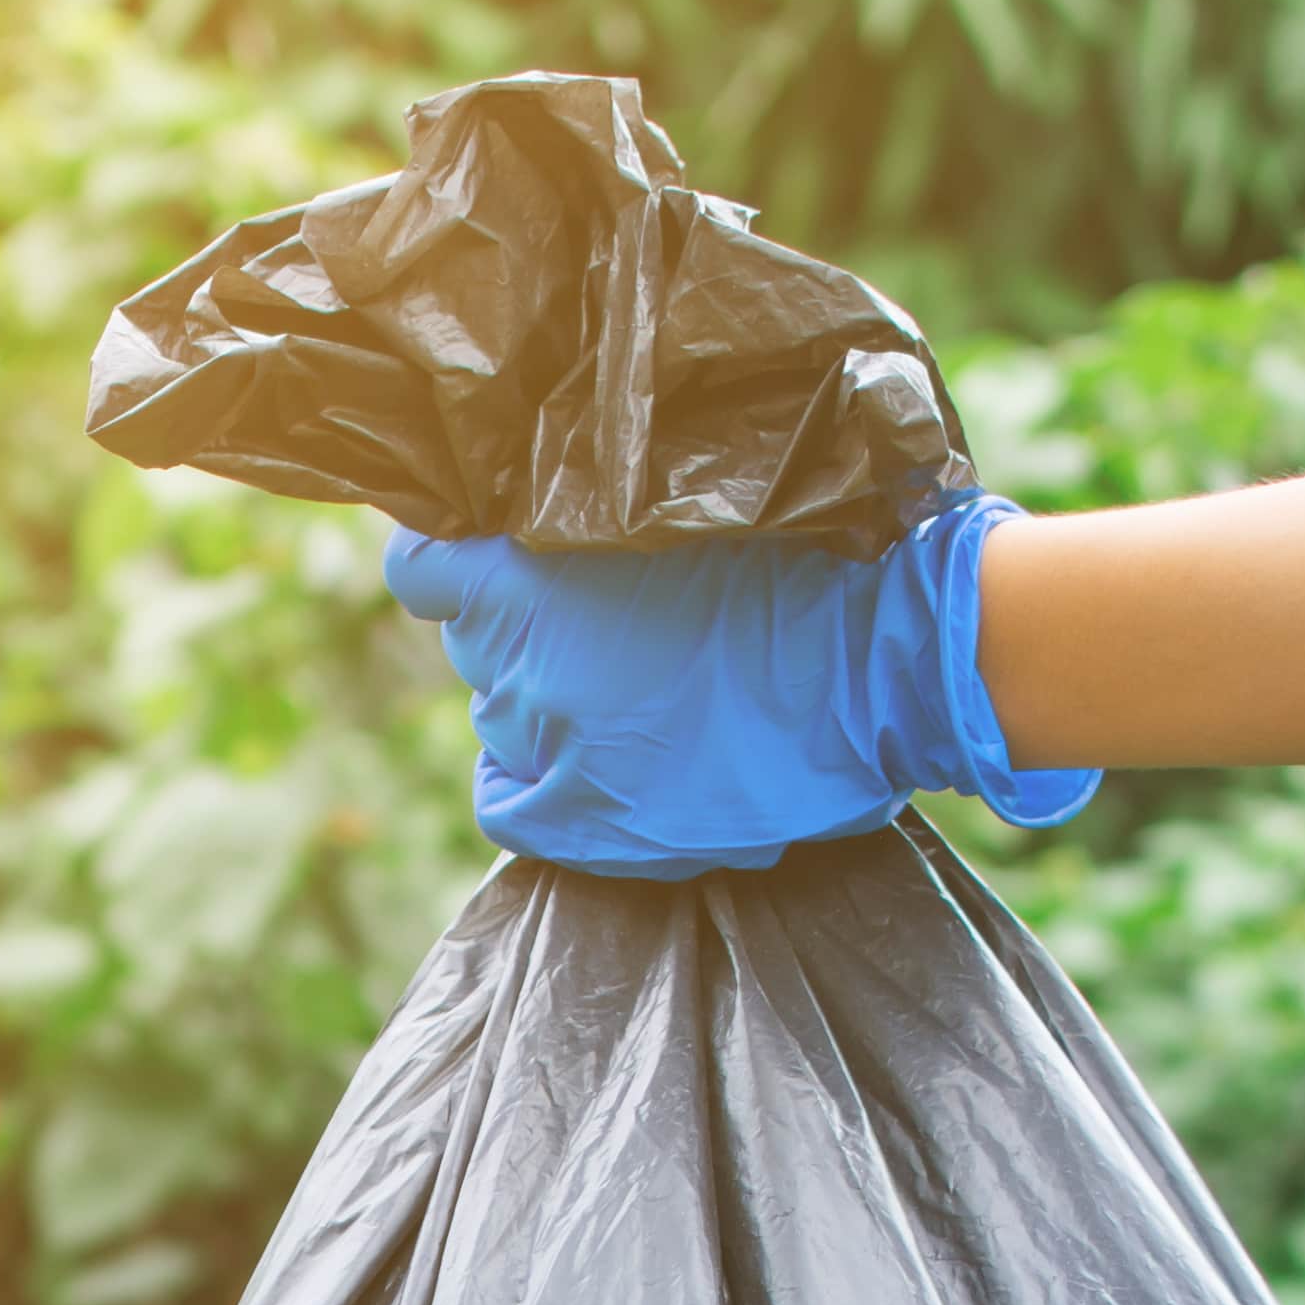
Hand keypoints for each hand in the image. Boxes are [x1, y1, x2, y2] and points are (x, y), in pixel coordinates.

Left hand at [380, 490, 1095, 880]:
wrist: (881, 652)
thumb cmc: (799, 551)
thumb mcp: (682, 488)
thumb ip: (591, 502)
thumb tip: (536, 516)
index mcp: (526, 570)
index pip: (423, 570)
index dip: (451, 565)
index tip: (484, 559)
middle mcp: (521, 660)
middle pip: (476, 645)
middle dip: (524, 628)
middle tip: (605, 616)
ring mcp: (552, 744)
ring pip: (502, 716)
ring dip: (546, 699)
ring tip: (629, 686)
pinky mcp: (593, 816)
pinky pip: (510, 804)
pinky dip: (525, 781)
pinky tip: (563, 765)